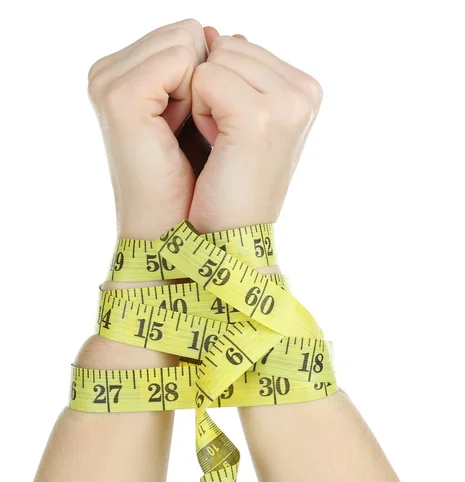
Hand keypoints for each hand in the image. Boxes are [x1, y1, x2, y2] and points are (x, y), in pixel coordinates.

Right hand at [87, 18, 207, 239]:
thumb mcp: (211, 119)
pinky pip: (181, 61)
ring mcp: (111, 82)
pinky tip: (180, 130)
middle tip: (197, 130)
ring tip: (186, 132)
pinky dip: (197, 97)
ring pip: (187, 39)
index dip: (214, 76)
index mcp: (127, 73)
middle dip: (211, 79)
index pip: (188, 34)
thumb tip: (225, 33)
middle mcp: (113, 71)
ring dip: (206, 88)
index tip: (203, 124)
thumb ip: (210, 72)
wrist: (185, 229)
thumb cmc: (203, 182)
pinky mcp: (121, 98)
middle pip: (190, 31)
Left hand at [189, 31, 322, 231]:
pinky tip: (215, 144)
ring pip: (214, 60)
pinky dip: (198, 112)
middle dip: (211, 89)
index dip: (220, 87)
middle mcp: (304, 91)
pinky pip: (204, 79)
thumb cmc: (227, 182)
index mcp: (304, 89)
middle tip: (224, 140)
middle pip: (227, 46)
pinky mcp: (259, 117)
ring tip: (222, 144)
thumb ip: (236, 73)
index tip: (232, 132)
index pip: (239, 45)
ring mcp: (287, 103)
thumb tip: (210, 32)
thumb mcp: (238, 120)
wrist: (228, 233)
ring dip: (203, 101)